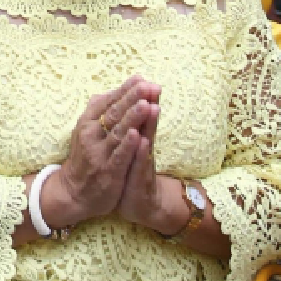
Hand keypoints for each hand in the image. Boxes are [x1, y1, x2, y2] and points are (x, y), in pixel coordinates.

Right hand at [48, 77, 158, 228]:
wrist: (74, 191)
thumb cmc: (85, 157)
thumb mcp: (87, 130)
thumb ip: (101, 111)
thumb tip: (117, 90)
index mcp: (87, 121)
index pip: (108, 101)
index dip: (125, 90)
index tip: (142, 78)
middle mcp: (90, 134)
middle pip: (114, 113)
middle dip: (132, 98)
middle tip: (147, 85)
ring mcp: (98, 152)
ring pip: (117, 132)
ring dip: (132, 118)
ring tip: (146, 104)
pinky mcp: (107, 171)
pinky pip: (118, 156)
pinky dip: (127, 145)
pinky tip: (138, 135)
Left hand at [114, 87, 170, 230]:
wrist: (140, 203)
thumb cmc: (131, 171)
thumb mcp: (130, 147)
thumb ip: (131, 126)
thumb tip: (128, 105)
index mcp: (137, 137)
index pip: (139, 114)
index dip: (139, 97)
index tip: (142, 78)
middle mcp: (142, 147)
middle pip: (146, 122)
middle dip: (147, 104)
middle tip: (153, 85)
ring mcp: (142, 162)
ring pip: (146, 139)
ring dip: (149, 123)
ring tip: (152, 106)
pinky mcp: (140, 178)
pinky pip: (140, 163)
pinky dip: (140, 151)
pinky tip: (142, 140)